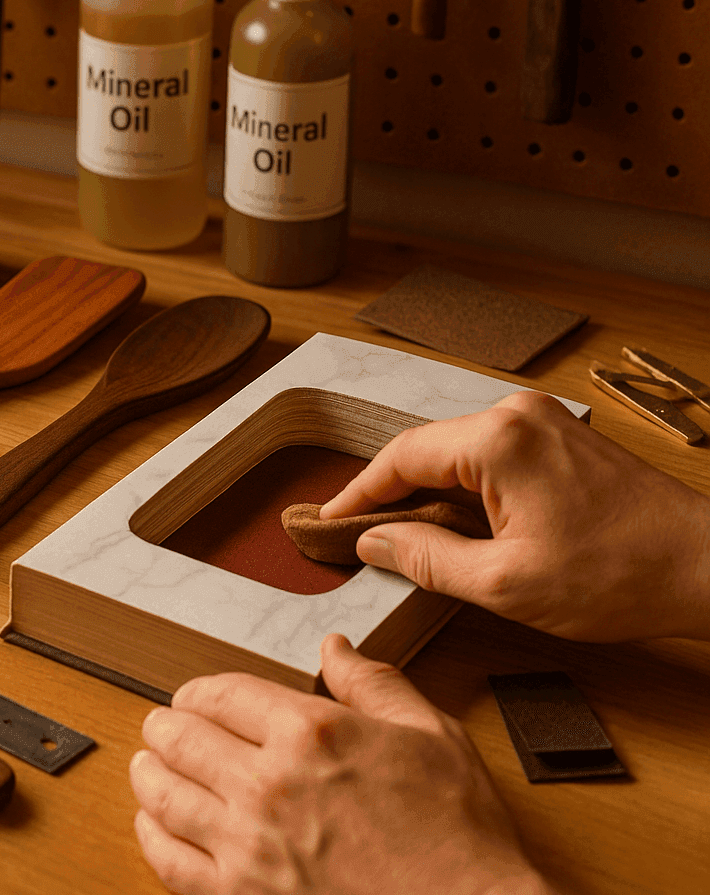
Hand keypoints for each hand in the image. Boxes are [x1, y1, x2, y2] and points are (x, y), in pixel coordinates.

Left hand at [129, 636, 553, 894]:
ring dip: (150, 773)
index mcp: (311, 732)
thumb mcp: (430, 737)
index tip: (196, 700)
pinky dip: (152, 835)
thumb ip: (373, 684)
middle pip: (178, 737)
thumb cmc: (458, 837)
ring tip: (150, 766)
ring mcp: (250, 845)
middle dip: (166, 726)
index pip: (219, 693)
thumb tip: (335, 648)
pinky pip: (169, 860)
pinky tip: (155, 825)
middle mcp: (269, 783)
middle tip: (164, 727)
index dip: (199, 693)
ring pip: (163, 794)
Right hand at [320, 391, 709, 642]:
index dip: (357, 495)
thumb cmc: (620, 575)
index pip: (400, 458)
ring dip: (427, 491)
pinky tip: (454, 523)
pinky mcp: (561, 437)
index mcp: (498, 440)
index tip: (327, 524)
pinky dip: (463, 486)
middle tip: (353, 533)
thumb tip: (373, 543)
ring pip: (457, 452)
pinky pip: (489, 454)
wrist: (707, 566)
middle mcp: (516, 414)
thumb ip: (427, 560)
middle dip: (388, 493)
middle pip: (426, 449)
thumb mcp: (505, 584)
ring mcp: (542, 420)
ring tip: (399, 534)